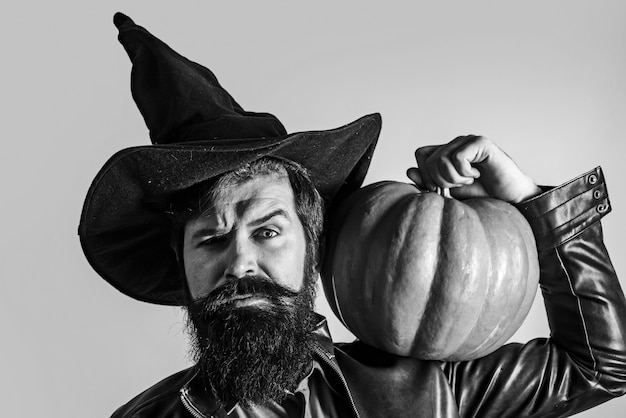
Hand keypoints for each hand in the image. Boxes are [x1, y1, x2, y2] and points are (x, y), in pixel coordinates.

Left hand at [406, 135, 540, 202]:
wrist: (511, 200)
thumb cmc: (482, 196)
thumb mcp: (450, 193)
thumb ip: (429, 183)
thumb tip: (408, 171)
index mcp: (446, 153)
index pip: (420, 154)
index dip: (425, 175)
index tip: (441, 189)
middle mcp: (455, 144)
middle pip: (428, 158)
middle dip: (439, 180)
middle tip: (458, 186)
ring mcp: (468, 141)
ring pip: (441, 158)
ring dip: (453, 177)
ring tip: (468, 181)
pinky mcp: (481, 143)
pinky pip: (457, 157)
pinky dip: (464, 173)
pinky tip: (477, 175)